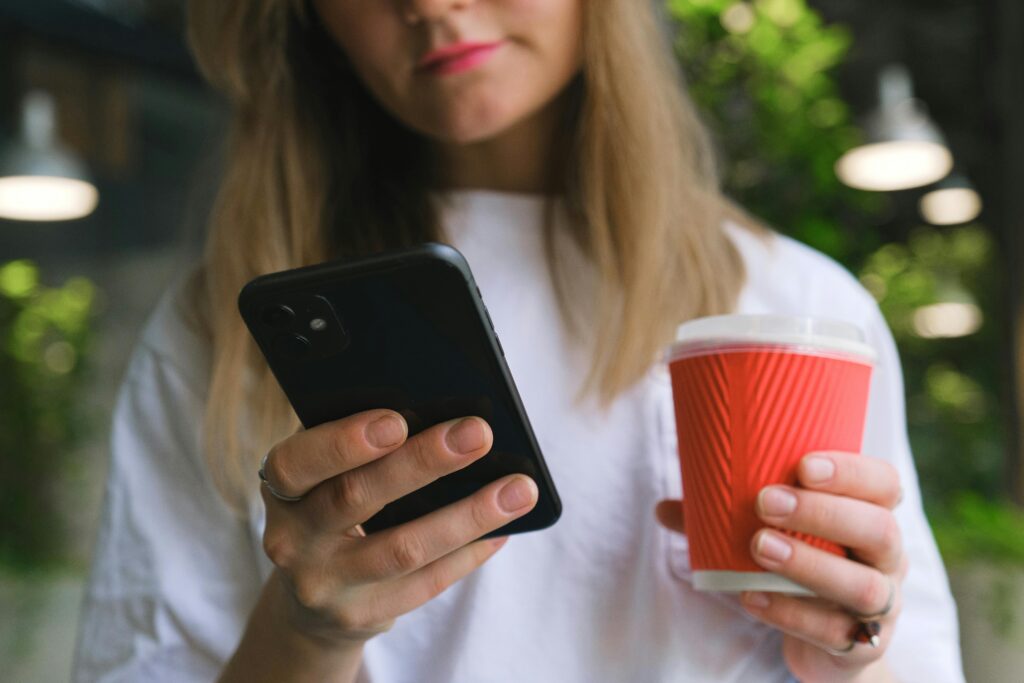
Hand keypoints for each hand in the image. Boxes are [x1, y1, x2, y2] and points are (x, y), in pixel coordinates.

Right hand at [259, 409, 538, 646]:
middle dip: (422, 463)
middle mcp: (292, 539)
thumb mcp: (324, 476)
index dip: (343, 442)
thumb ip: (359, 448)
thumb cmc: (331, 507)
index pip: (297, 463)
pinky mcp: (362, 616)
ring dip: (467, 515)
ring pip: (402, 548)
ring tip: (518, 488)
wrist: (312, 595)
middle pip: (356, 498)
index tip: (398, 420)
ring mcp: (325, 585)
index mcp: (280, 488)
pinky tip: (502, 530)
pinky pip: (425, 584)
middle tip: (478, 433)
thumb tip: (440, 417)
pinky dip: (467, 554)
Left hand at [655, 451, 904, 682]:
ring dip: (809, 564)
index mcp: (872, 515)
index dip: (851, 471)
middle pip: (879, 530)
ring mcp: (882, 604)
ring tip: (759, 547)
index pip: (883, 484)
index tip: (802, 465)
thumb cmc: (800, 567)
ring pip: (864, 586)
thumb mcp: (772, 535)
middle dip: (822, 513)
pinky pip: (835, 633)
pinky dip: (791, 614)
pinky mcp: (863, 646)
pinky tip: (753, 596)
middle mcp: (887, 558)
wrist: (828, 641)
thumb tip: (662, 508)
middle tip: (766, 501)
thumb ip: (721, 520)